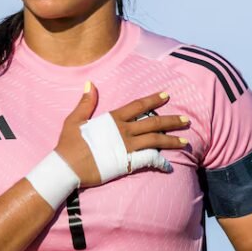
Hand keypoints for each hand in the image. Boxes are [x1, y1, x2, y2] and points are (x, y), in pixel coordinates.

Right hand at [55, 83, 189, 186]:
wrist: (65, 167)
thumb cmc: (68, 144)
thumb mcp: (74, 119)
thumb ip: (85, 103)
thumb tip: (90, 84)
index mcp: (112, 119)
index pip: (137, 105)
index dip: (153, 99)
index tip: (166, 95)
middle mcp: (123, 131)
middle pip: (153, 122)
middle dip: (171, 120)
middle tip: (186, 120)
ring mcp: (126, 147)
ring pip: (155, 140)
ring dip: (171, 140)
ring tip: (185, 140)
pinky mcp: (127, 163)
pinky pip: (149, 160)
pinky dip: (160, 162)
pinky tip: (169, 164)